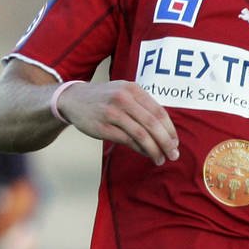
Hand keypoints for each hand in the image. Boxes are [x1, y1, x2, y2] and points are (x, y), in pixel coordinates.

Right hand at [56, 80, 178, 165]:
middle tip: (173, 154)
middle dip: (166, 142)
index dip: (170, 129)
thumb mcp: (123, 93)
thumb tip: (164, 131)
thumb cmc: (104, 99)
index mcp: (133, 89)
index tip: (175, 142)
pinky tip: (146, 154)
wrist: (73, 99)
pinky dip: (140, 149)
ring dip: (154, 149)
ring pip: (141, 134)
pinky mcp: (102, 127)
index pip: (158, 111)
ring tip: (161, 159)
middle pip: (152, 123)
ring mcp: (112, 113)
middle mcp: (123, 99)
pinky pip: (127, 140)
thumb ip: (142, 107)